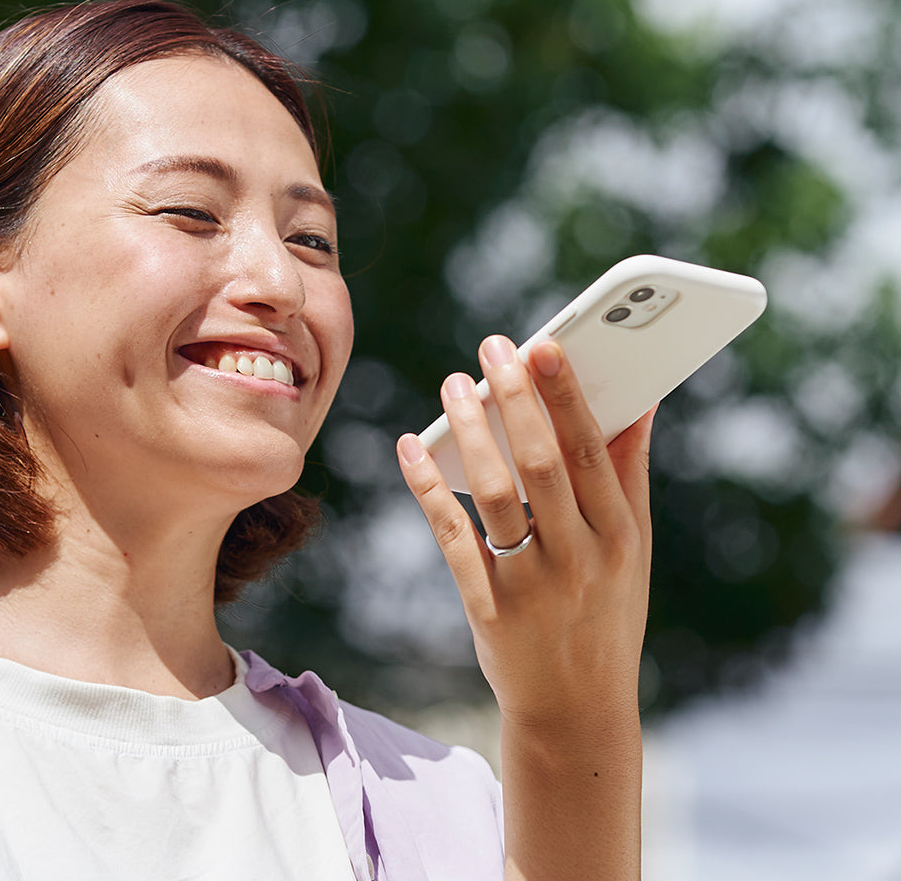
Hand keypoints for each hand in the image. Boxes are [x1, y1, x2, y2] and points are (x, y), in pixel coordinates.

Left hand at [396, 335, 654, 729]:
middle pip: (542, 464)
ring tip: (453, 385)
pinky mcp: (487, 608)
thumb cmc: (605, 611)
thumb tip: (639, 399)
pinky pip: (451, 536)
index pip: (591, 452)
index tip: (546, 343)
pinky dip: (429, 488)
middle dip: (516, 399)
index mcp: (621, 536)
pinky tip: (412, 447)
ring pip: (494, 494)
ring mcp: (531, 586)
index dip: (567, 395)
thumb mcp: (631, 548)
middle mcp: (579, 558)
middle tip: (492, 347)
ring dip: (471, 433)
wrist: (576, 708)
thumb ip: (628, 473)